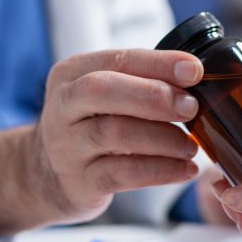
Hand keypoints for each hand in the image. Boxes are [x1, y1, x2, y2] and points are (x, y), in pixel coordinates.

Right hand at [0, 49, 203, 236]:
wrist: (45, 175)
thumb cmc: (90, 125)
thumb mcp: (104, 95)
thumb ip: (140, 81)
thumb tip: (196, 76)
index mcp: (72, 73)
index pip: (117, 59)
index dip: (159, 63)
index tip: (194, 69)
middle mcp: (63, 106)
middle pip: (103, 91)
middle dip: (154, 96)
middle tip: (191, 107)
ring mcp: (66, 146)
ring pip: (114, 133)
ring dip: (162, 138)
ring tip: (191, 146)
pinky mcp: (79, 182)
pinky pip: (122, 174)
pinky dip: (159, 171)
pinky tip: (184, 169)